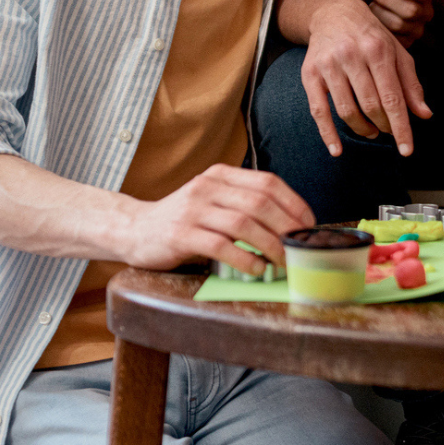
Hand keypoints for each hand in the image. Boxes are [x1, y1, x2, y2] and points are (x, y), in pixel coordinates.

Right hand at [121, 164, 315, 273]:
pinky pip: (221, 246)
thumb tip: (289, 225)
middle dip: (287, 227)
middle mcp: (208, 187)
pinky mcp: (181, 234)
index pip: (268, 183)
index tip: (308, 226)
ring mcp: (193, 209)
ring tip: (283, 262)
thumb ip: (242, 204)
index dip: (294, 204)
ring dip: (270, 245)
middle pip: (260, 203)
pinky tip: (257, 269)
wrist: (135, 229)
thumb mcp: (212, 201)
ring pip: (244, 224)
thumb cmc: (182, 220)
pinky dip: (244, 259)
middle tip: (300, 249)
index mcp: (221, 175)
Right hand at [302, 0, 432, 156]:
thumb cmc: (371, 36)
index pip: (393, 98)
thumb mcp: (397, 53)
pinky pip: (318, 110)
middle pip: (371, 106)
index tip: (407, 150)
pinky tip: (336, 150)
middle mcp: (352, 55)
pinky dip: (327, 134)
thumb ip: (411, 84)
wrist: (333, 13)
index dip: (401, 127)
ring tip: (371, 131)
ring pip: (347, 110)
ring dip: (362, 129)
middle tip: (388, 130)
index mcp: (378, 50)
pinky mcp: (310, 73)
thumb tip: (424, 115)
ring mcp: (329, 64)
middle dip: (383, 126)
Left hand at [366, 0, 434, 47]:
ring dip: (378, 12)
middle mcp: (426, 13)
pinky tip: (371, 19)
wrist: (368, 4)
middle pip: (410, 10)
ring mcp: (416, 30)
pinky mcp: (405, 44)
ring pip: (398, 24)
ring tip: (370, 4)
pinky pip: (390, 38)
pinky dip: (376, 27)